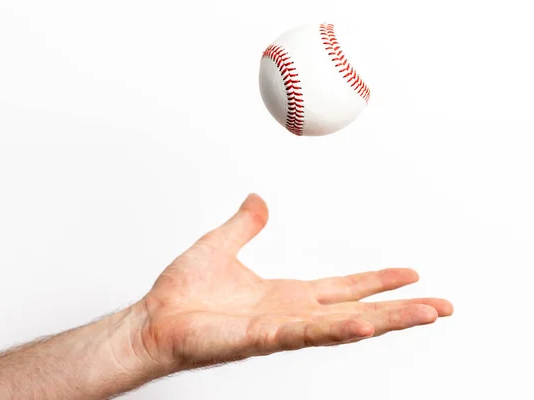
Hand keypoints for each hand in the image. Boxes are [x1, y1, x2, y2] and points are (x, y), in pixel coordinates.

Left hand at [128, 194, 452, 373]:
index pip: (343, 288)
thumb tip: (257, 199)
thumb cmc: (183, 292)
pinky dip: (336, 330)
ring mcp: (280, 328)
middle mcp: (290, 314)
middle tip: (441, 306)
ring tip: (426, 313)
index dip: (376, 282)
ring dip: (386, 320)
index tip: (409, 276)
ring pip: (344, 324)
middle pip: (358, 310)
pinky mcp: (261, 337)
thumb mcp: (221, 245)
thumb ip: (244, 224)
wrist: (155, 319)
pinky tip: (365, 325)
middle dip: (400, 309)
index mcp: (286, 295)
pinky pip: (305, 333)